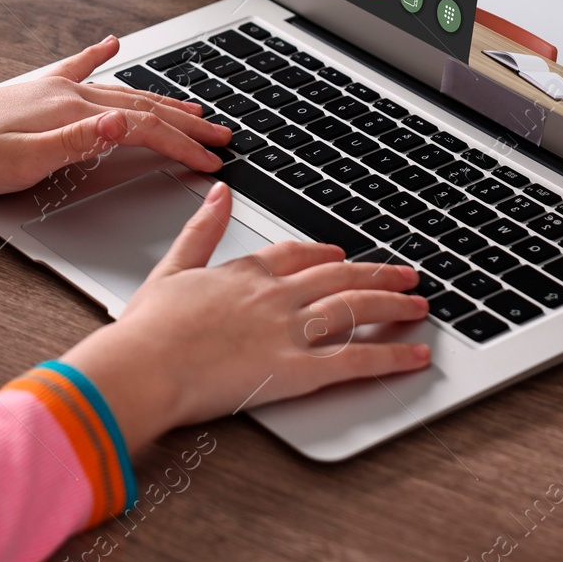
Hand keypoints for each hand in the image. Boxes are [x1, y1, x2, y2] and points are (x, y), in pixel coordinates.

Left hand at [0, 36, 229, 198]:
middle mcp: (69, 94)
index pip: (143, 129)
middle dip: (187, 123)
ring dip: (162, 99)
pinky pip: (78, 66)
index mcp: (73, 114)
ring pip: (123, 90)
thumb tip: (122, 124)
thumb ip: (79, 143)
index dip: (182, 147)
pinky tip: (115, 43)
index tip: (211, 162)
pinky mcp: (36, 89)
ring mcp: (53, 88)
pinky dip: (100, 55)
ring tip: (193, 107)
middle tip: (222, 136)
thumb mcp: (26, 162)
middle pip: (143, 107)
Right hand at [62, 183, 431, 446]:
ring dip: (393, 305)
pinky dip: (392, 357)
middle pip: (340, 276)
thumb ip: (201, 230)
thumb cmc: (147, 331)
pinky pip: (356, 360)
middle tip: (406, 275)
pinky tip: (416, 356)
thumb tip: (219, 192)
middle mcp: (276, 296)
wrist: (143, 366)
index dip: (325, 254)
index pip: (298, 255)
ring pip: (356, 308)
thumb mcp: (171, 268)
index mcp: (245, 272)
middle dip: (377, 273)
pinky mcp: (298, 369)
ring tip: (418, 305)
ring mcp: (290, 330)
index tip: (342, 255)